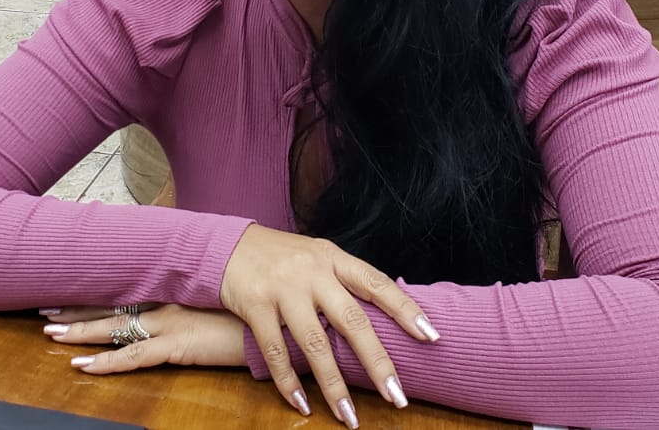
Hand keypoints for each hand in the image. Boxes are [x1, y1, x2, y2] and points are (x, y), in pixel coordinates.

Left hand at [42, 304, 246, 369]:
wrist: (281, 318)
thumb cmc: (258, 308)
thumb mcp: (226, 294)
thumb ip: (203, 293)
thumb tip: (192, 295)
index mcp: (178, 287)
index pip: (128, 288)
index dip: (98, 292)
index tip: (72, 289)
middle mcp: (169, 300)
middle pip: (113, 305)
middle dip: (78, 310)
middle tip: (46, 310)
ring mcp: (171, 321)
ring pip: (114, 328)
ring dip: (81, 332)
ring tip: (52, 335)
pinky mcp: (178, 344)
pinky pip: (132, 357)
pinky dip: (105, 363)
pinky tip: (82, 366)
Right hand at [220, 225, 436, 426]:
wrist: (226, 245)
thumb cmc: (280, 257)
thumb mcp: (317, 257)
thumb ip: (344, 282)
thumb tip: (383, 315)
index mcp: (334, 258)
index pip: (377, 284)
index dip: (406, 309)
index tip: (431, 337)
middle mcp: (313, 272)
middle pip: (353, 321)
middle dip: (378, 363)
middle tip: (397, 397)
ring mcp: (284, 289)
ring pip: (316, 344)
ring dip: (334, 385)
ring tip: (349, 417)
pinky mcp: (256, 305)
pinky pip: (275, 351)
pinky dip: (289, 381)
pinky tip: (301, 404)